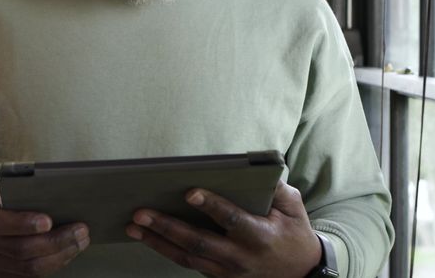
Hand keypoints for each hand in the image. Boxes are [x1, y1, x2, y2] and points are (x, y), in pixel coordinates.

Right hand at [0, 177, 89, 276]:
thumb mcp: (1, 184)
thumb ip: (21, 187)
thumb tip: (57, 188)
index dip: (23, 224)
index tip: (49, 221)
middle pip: (20, 250)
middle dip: (56, 242)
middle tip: (81, 231)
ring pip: (28, 267)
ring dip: (60, 256)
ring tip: (80, 242)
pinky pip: (28, 275)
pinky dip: (52, 265)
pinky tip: (68, 252)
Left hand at [126, 180, 321, 276]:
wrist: (301, 275)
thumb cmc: (294, 234)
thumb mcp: (293, 208)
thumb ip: (277, 188)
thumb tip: (258, 167)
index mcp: (259, 236)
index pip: (231, 220)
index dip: (211, 206)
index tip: (190, 192)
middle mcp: (240, 257)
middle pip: (198, 242)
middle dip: (167, 227)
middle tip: (141, 213)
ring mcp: (227, 271)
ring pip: (187, 257)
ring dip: (157, 242)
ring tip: (133, 227)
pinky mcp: (219, 277)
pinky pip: (189, 263)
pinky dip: (166, 251)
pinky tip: (147, 238)